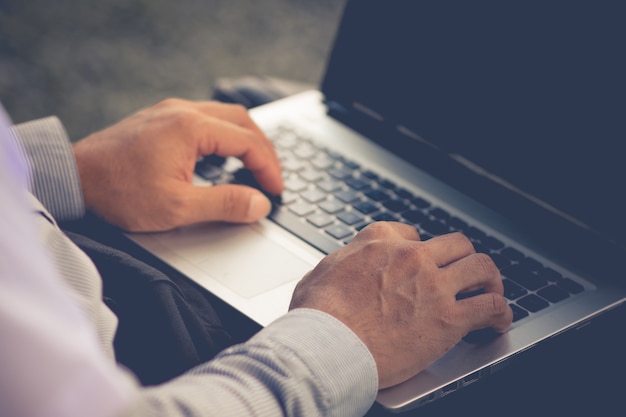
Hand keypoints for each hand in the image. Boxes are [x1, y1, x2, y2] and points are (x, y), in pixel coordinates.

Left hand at [73, 98, 282, 231]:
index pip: (248, 142)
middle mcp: (182, 111)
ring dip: (244, 140)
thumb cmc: (119, 192)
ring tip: (254, 167)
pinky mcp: (159, 119)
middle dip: (263, 149)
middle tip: (272, 176)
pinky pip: (204, 119)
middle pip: (241, 121)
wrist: (73, 179)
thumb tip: (259, 204)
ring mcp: (169, 112)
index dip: (268, 168)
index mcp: (191, 127)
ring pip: (223, 117)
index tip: (276, 191)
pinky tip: (222, 157)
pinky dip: (223, 137)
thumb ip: (225, 204)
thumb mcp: (177, 207)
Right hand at [289, 222, 512, 388]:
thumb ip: (344, 261)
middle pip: (457, 244)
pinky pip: (491, 307)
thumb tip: (346, 264)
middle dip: (464, 258)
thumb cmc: (318, 314)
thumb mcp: (323, 271)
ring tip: (491, 291)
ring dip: (490, 279)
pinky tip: (498, 322)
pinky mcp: (449, 319)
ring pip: (482, 268)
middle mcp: (412, 257)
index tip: (424, 261)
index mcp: (380, 242)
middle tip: (465, 273)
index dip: (422, 248)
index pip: (412, 234)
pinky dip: (500, 313)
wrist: (327, 345)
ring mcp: (434, 286)